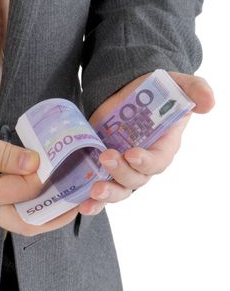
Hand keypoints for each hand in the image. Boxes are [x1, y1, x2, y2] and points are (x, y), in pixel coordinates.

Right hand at [0, 113, 78, 235]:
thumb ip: (2, 152)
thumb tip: (34, 163)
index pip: (24, 192)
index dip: (45, 177)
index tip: (60, 159)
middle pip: (26, 223)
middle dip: (56, 214)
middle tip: (80, 198)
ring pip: (20, 217)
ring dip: (45, 208)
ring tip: (67, 192)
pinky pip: (10, 206)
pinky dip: (29, 200)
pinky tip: (41, 184)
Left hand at [80, 72, 214, 215]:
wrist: (126, 89)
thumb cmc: (155, 90)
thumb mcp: (176, 84)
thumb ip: (194, 89)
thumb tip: (208, 102)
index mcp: (163, 147)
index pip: (158, 161)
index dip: (146, 161)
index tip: (132, 153)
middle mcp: (143, 163)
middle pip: (136, 180)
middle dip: (121, 173)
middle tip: (106, 158)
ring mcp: (121, 166)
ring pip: (119, 190)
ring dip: (108, 194)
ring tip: (94, 190)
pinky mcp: (101, 166)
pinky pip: (100, 189)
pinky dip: (93, 201)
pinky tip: (83, 206)